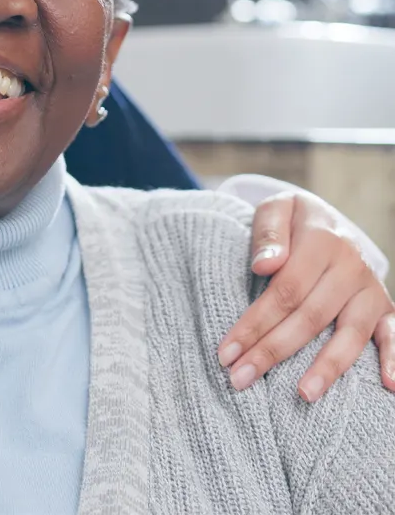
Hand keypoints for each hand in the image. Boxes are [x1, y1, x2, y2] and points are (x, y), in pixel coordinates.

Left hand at [218, 190, 394, 400]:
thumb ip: (269, 234)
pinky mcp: (385, 307)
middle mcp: (351, 266)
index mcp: (322, 241)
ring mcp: (370, 289)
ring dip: (326, 368)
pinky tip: (388, 386)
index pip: (284, 291)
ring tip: (303, 395)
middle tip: (241, 378)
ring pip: (349, 334)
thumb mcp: (276, 210)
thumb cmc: (292, 220)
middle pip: (310, 317)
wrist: (328, 219)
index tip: (226, 352)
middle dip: (273, 351)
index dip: (255, 323)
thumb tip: (264, 266)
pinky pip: (393, 335)